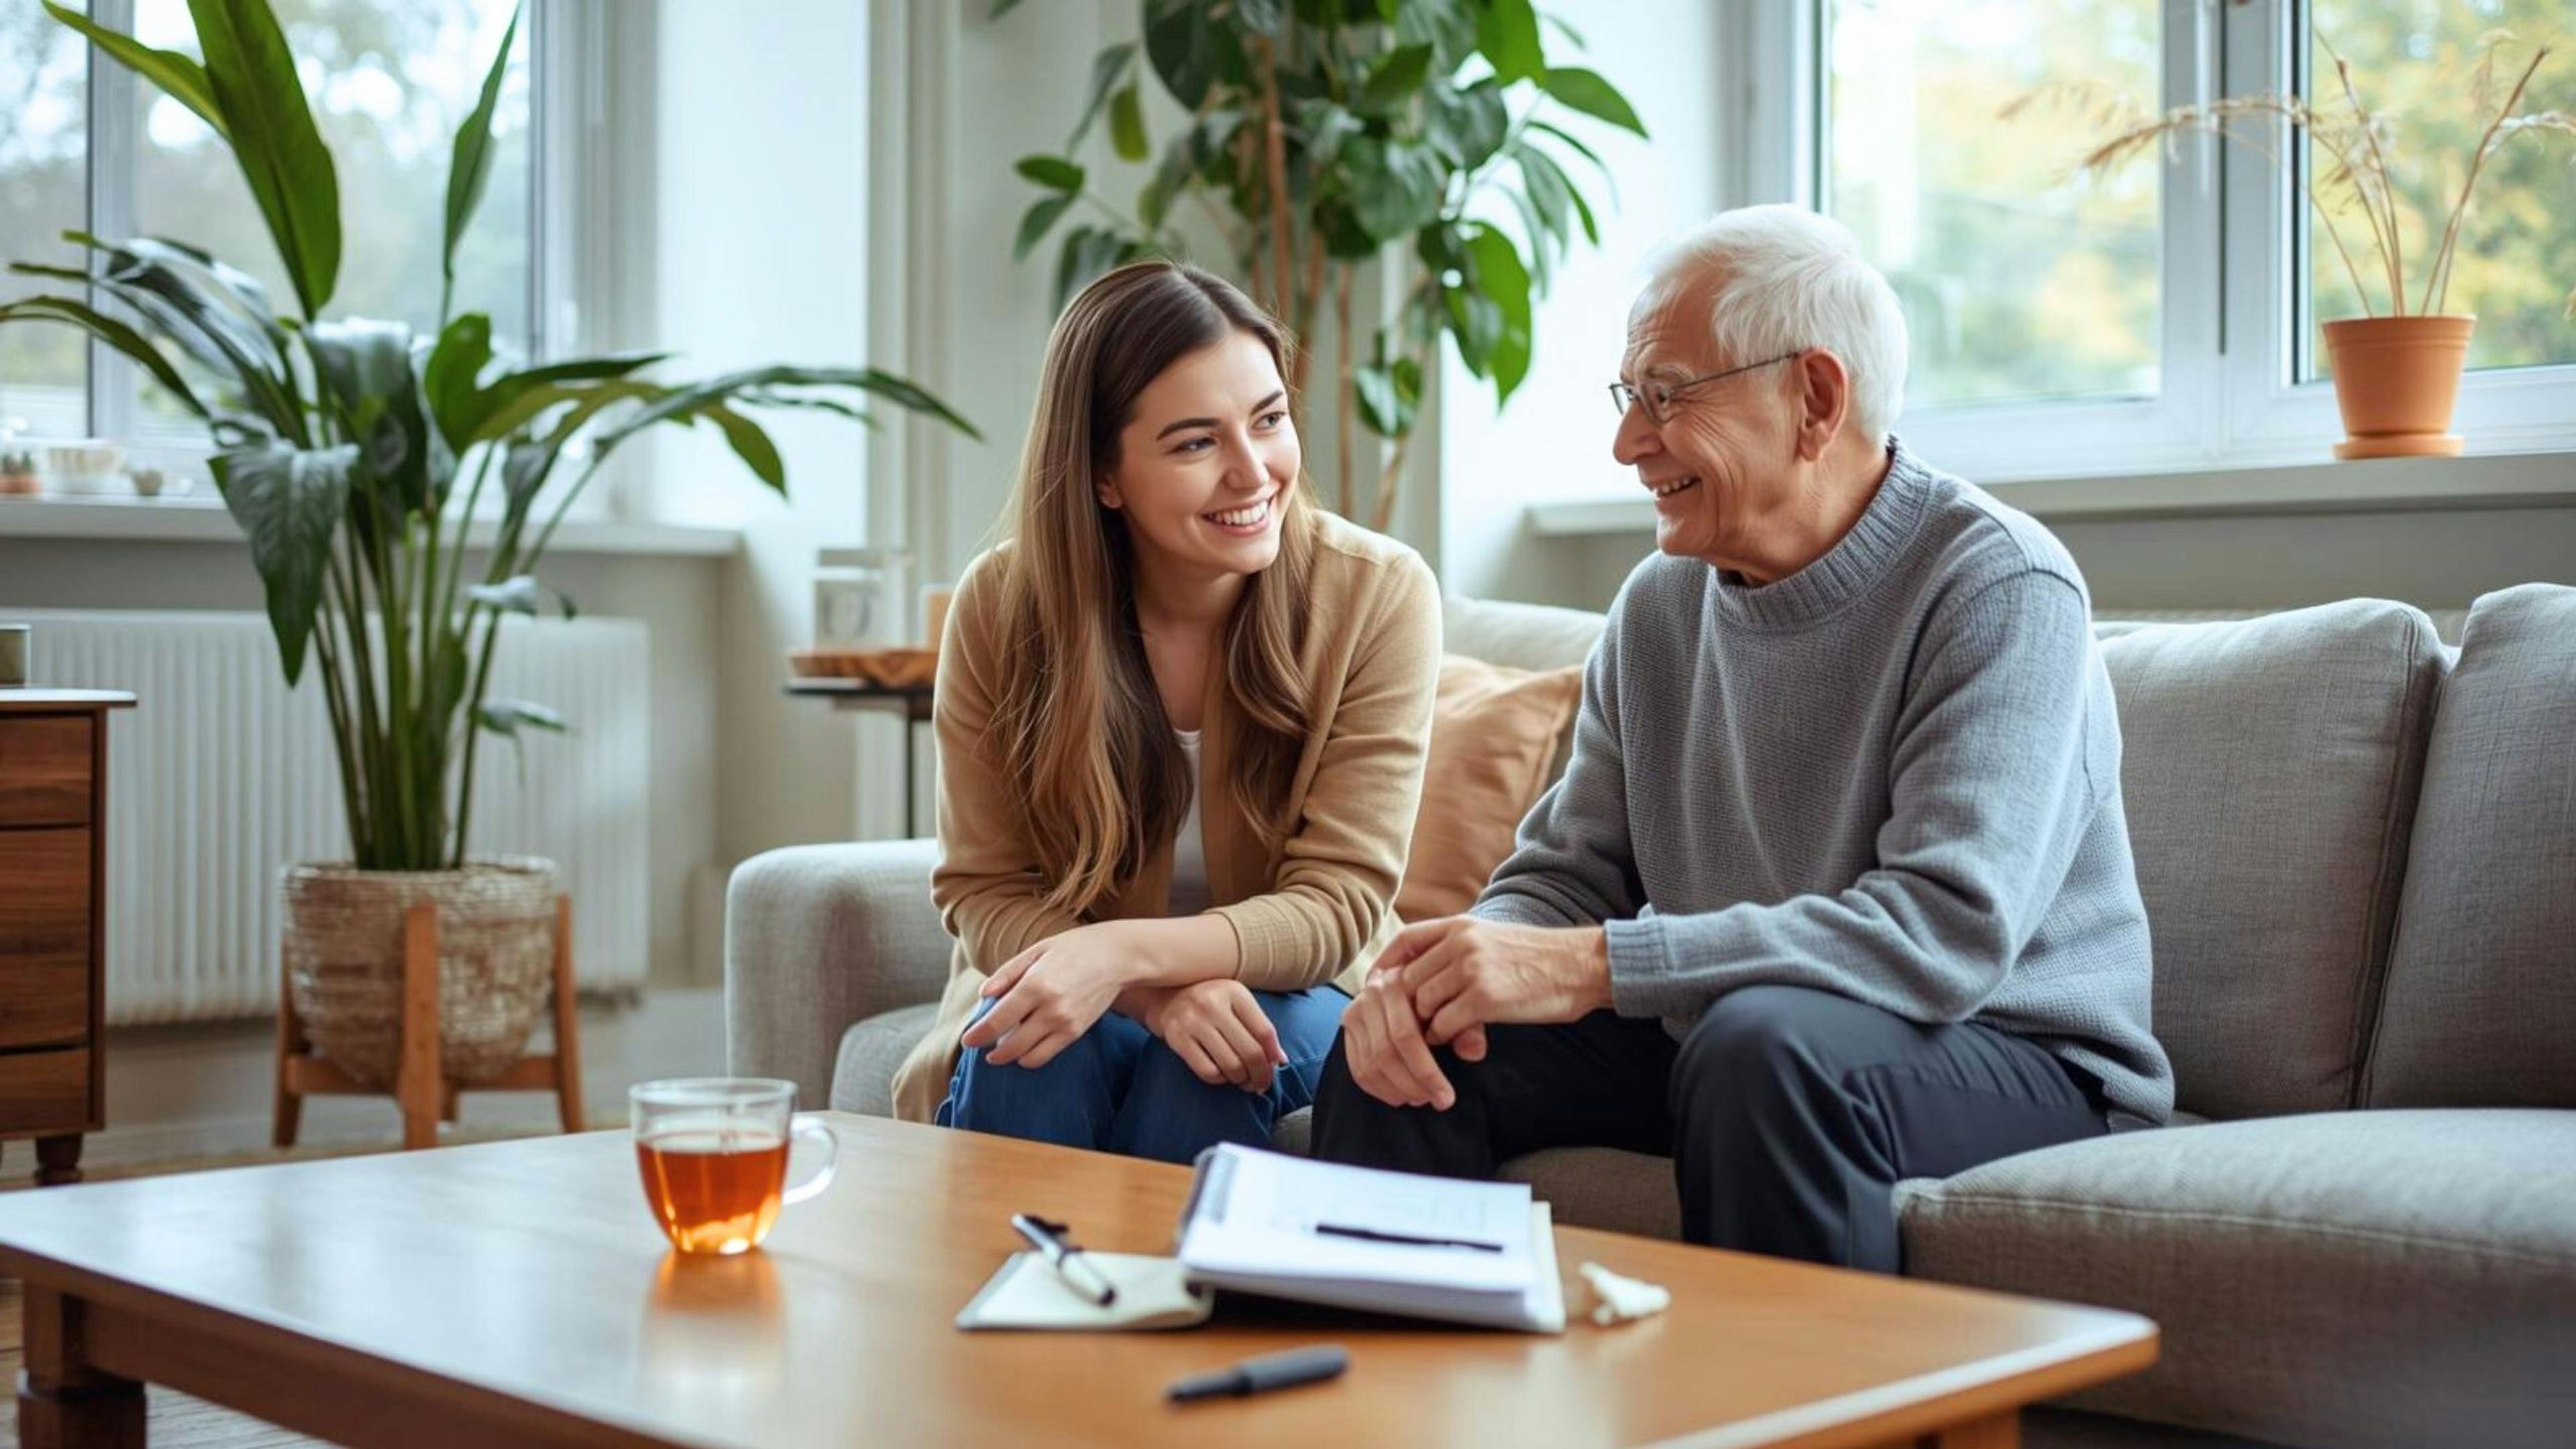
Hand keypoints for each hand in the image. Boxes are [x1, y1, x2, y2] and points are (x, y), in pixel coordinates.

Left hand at [960, 922, 1131, 1068]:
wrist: (1118, 956)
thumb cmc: (1074, 948)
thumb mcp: (1037, 950)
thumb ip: (1008, 974)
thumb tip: (984, 995)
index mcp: (1035, 985)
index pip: (997, 1021)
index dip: (977, 1034)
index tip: (967, 1040)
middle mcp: (1050, 1009)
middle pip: (1010, 1045)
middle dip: (991, 1051)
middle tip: (981, 1047)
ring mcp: (1065, 1024)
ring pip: (1027, 1056)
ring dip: (1009, 1056)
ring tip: (1002, 1048)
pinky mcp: (1077, 1033)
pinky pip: (1046, 1055)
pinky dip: (1030, 1056)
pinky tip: (1024, 1046)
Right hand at [1142, 980, 1285, 1091]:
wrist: (1165, 996)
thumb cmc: (1211, 1002)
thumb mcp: (1236, 1003)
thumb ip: (1258, 1027)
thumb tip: (1280, 1061)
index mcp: (1234, 992)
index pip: (1265, 1032)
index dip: (1273, 1056)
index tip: (1274, 1068)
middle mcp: (1213, 1004)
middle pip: (1250, 1052)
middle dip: (1260, 1075)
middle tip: (1260, 1084)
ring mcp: (1193, 1021)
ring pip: (1231, 1065)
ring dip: (1241, 1079)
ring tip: (1241, 1080)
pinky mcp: (1177, 1038)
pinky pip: (1207, 1071)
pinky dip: (1219, 1079)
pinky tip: (1222, 1075)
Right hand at [1340, 964, 1458, 1109]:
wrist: (1417, 979)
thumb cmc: (1443, 994)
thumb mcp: (1461, 1004)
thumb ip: (1468, 1026)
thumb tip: (1472, 1052)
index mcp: (1400, 982)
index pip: (1405, 1036)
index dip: (1426, 1072)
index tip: (1447, 1097)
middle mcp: (1372, 993)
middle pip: (1385, 1053)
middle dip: (1413, 1085)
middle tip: (1437, 1101)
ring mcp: (1356, 1009)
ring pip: (1370, 1064)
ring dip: (1397, 1090)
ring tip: (1421, 1098)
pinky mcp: (1348, 1026)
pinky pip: (1357, 1067)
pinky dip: (1378, 1088)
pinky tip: (1401, 1096)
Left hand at [1386, 917, 1611, 1046]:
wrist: (1581, 966)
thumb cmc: (1540, 960)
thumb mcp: (1493, 939)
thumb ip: (1458, 952)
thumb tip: (1421, 983)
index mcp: (1461, 926)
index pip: (1405, 941)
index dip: (1385, 966)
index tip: (1376, 988)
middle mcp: (1461, 943)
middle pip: (1408, 980)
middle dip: (1407, 1007)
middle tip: (1414, 1027)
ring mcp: (1471, 970)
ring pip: (1422, 1004)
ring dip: (1425, 1025)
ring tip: (1439, 1034)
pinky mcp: (1484, 999)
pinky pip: (1443, 1025)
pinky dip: (1444, 1037)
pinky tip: (1457, 1040)